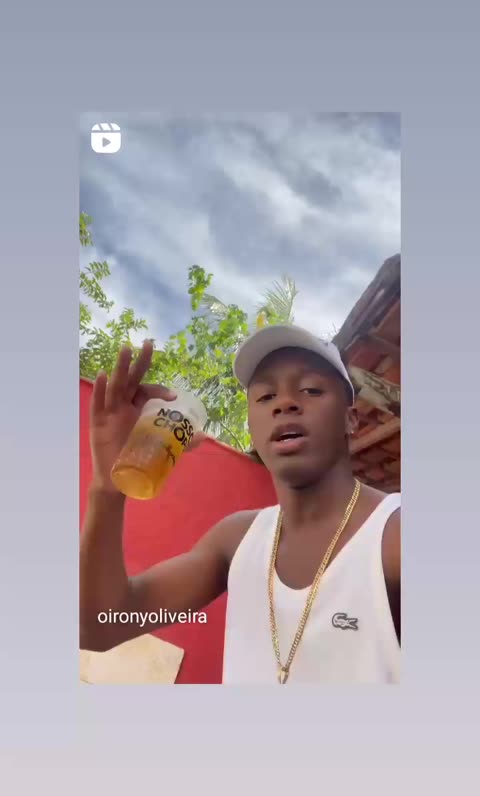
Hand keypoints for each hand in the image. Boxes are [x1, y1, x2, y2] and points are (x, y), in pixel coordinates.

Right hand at [89, 341, 177, 491]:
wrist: (116, 481)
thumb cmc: (136, 459)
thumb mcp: (162, 449)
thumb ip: (182, 442)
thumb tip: (206, 436)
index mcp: (137, 409)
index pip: (147, 391)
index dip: (160, 390)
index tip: (173, 398)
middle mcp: (123, 406)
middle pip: (131, 379)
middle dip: (140, 362)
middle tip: (149, 343)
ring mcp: (109, 412)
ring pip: (115, 385)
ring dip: (120, 367)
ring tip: (126, 349)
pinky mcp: (97, 422)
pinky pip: (98, 403)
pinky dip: (100, 389)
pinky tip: (103, 374)